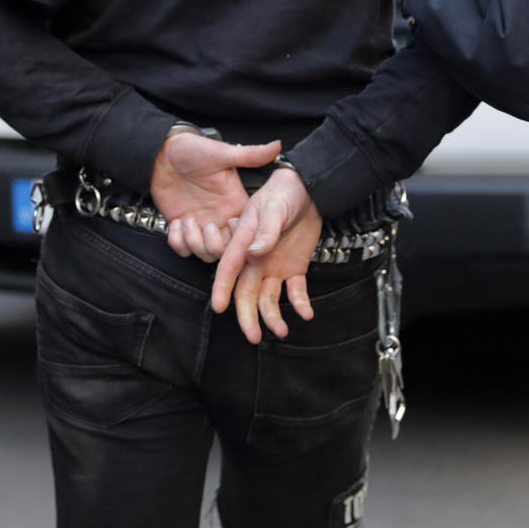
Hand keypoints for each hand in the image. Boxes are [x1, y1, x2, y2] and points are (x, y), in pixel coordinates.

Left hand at [150, 130, 280, 260]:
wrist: (163, 151)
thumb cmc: (193, 149)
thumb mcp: (222, 153)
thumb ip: (250, 155)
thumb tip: (277, 145)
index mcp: (235, 204)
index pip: (245, 234)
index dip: (238, 237)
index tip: (228, 222)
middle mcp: (220, 218)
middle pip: (225, 251)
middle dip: (214, 245)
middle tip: (204, 225)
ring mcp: (200, 223)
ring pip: (204, 254)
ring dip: (193, 243)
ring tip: (187, 221)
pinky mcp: (182, 226)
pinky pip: (182, 249)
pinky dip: (177, 241)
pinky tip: (176, 222)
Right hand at [212, 166, 320, 343]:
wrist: (310, 189)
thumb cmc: (284, 192)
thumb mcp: (274, 207)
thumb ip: (266, 230)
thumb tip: (254, 253)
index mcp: (244, 242)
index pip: (229, 268)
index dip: (222, 288)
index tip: (218, 308)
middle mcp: (255, 259)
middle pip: (246, 292)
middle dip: (247, 316)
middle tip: (252, 338)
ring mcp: (274, 266)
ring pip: (267, 297)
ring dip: (272, 316)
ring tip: (281, 331)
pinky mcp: (294, 268)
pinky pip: (295, 291)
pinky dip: (299, 304)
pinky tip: (306, 313)